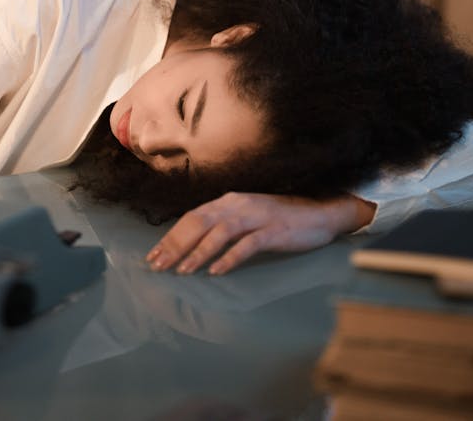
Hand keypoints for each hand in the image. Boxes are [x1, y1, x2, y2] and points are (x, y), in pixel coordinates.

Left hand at [146, 192, 375, 275]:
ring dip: (198, 252)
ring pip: (219, 233)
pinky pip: (247, 245)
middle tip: (159, 266)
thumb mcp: (246, 216)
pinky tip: (217, 271)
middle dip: (176, 245)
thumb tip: (193, 242)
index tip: (154, 255)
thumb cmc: (279, 219)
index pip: (192, 217)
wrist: (318, 213)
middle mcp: (238, 205)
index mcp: (229, 201)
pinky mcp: (273, 231)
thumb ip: (223, 224)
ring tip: (183, 271)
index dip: (171, 236)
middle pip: (200, 223)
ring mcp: (256, 216)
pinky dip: (230, 258)